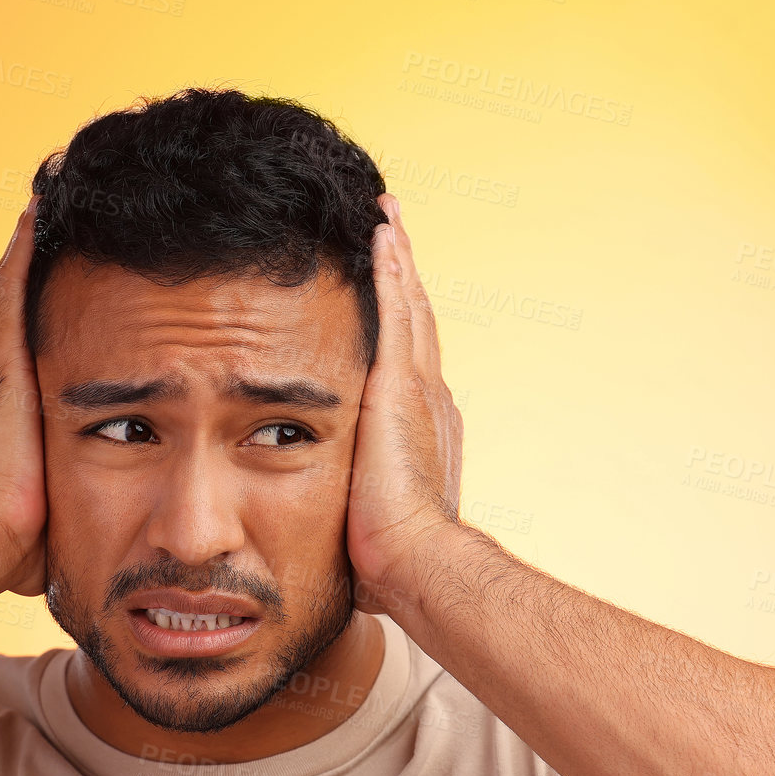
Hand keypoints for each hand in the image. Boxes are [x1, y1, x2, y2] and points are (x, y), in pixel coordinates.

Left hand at [345, 193, 463, 616]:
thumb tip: (345, 525)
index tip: (395, 292)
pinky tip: (382, 231)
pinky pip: (397, 309)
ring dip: (398, 259)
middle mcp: (429, 398)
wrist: (415, 559)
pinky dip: (392, 268)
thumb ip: (361, 502)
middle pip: (416, 323)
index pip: (410, 363)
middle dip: (405, 278)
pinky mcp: (400, 384)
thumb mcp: (372, 516)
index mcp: (421, 428)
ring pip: (409, 306)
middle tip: (393, 232)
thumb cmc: (391, 557)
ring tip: (386, 216)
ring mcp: (418, 388)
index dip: (404, 324)